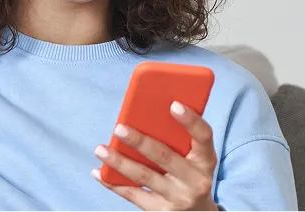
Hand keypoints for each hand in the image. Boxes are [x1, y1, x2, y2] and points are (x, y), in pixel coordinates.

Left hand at [92, 101, 219, 211]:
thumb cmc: (190, 174)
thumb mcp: (195, 158)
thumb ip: (180, 139)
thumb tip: (145, 112)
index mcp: (206, 159)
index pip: (204, 136)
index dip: (191, 121)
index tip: (174, 104)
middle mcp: (195, 180)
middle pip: (165, 157)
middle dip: (140, 142)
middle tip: (119, 127)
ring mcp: (177, 198)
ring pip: (144, 177)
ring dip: (119, 162)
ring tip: (100, 149)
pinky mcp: (160, 211)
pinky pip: (132, 195)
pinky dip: (113, 183)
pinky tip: (98, 171)